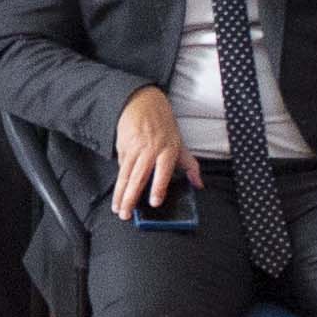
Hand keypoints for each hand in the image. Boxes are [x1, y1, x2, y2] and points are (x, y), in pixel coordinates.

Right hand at [107, 87, 191, 216]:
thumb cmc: (163, 125)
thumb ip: (190, 166)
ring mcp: (134, 149)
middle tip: (126, 214)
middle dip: (131, 198)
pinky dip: (119, 183)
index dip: (158, 187)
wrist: (142, 103)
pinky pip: (121, 168)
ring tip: (118, 209)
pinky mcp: (122, 148)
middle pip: (138, 177)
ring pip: (125, 176)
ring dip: (120, 195)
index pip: (162, 172)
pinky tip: (117, 195)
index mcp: (167, 150)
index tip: (154, 202)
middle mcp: (149, 150)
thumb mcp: (180, 144)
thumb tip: (199, 184)